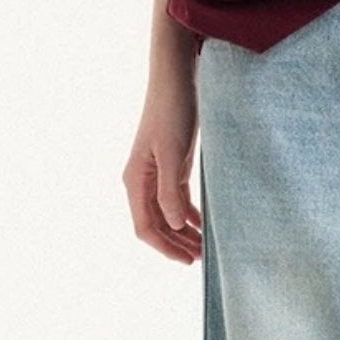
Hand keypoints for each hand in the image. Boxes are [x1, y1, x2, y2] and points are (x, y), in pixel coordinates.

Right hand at [123, 69, 203, 263]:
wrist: (175, 78)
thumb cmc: (172, 111)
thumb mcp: (173, 153)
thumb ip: (170, 191)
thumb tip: (175, 225)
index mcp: (136, 181)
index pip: (146, 226)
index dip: (165, 247)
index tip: (186, 260)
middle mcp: (142, 181)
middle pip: (156, 224)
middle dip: (176, 243)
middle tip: (200, 258)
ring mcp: (156, 173)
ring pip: (168, 213)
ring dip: (183, 231)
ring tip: (204, 247)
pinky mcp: (171, 163)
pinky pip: (176, 197)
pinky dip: (188, 213)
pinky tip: (202, 223)